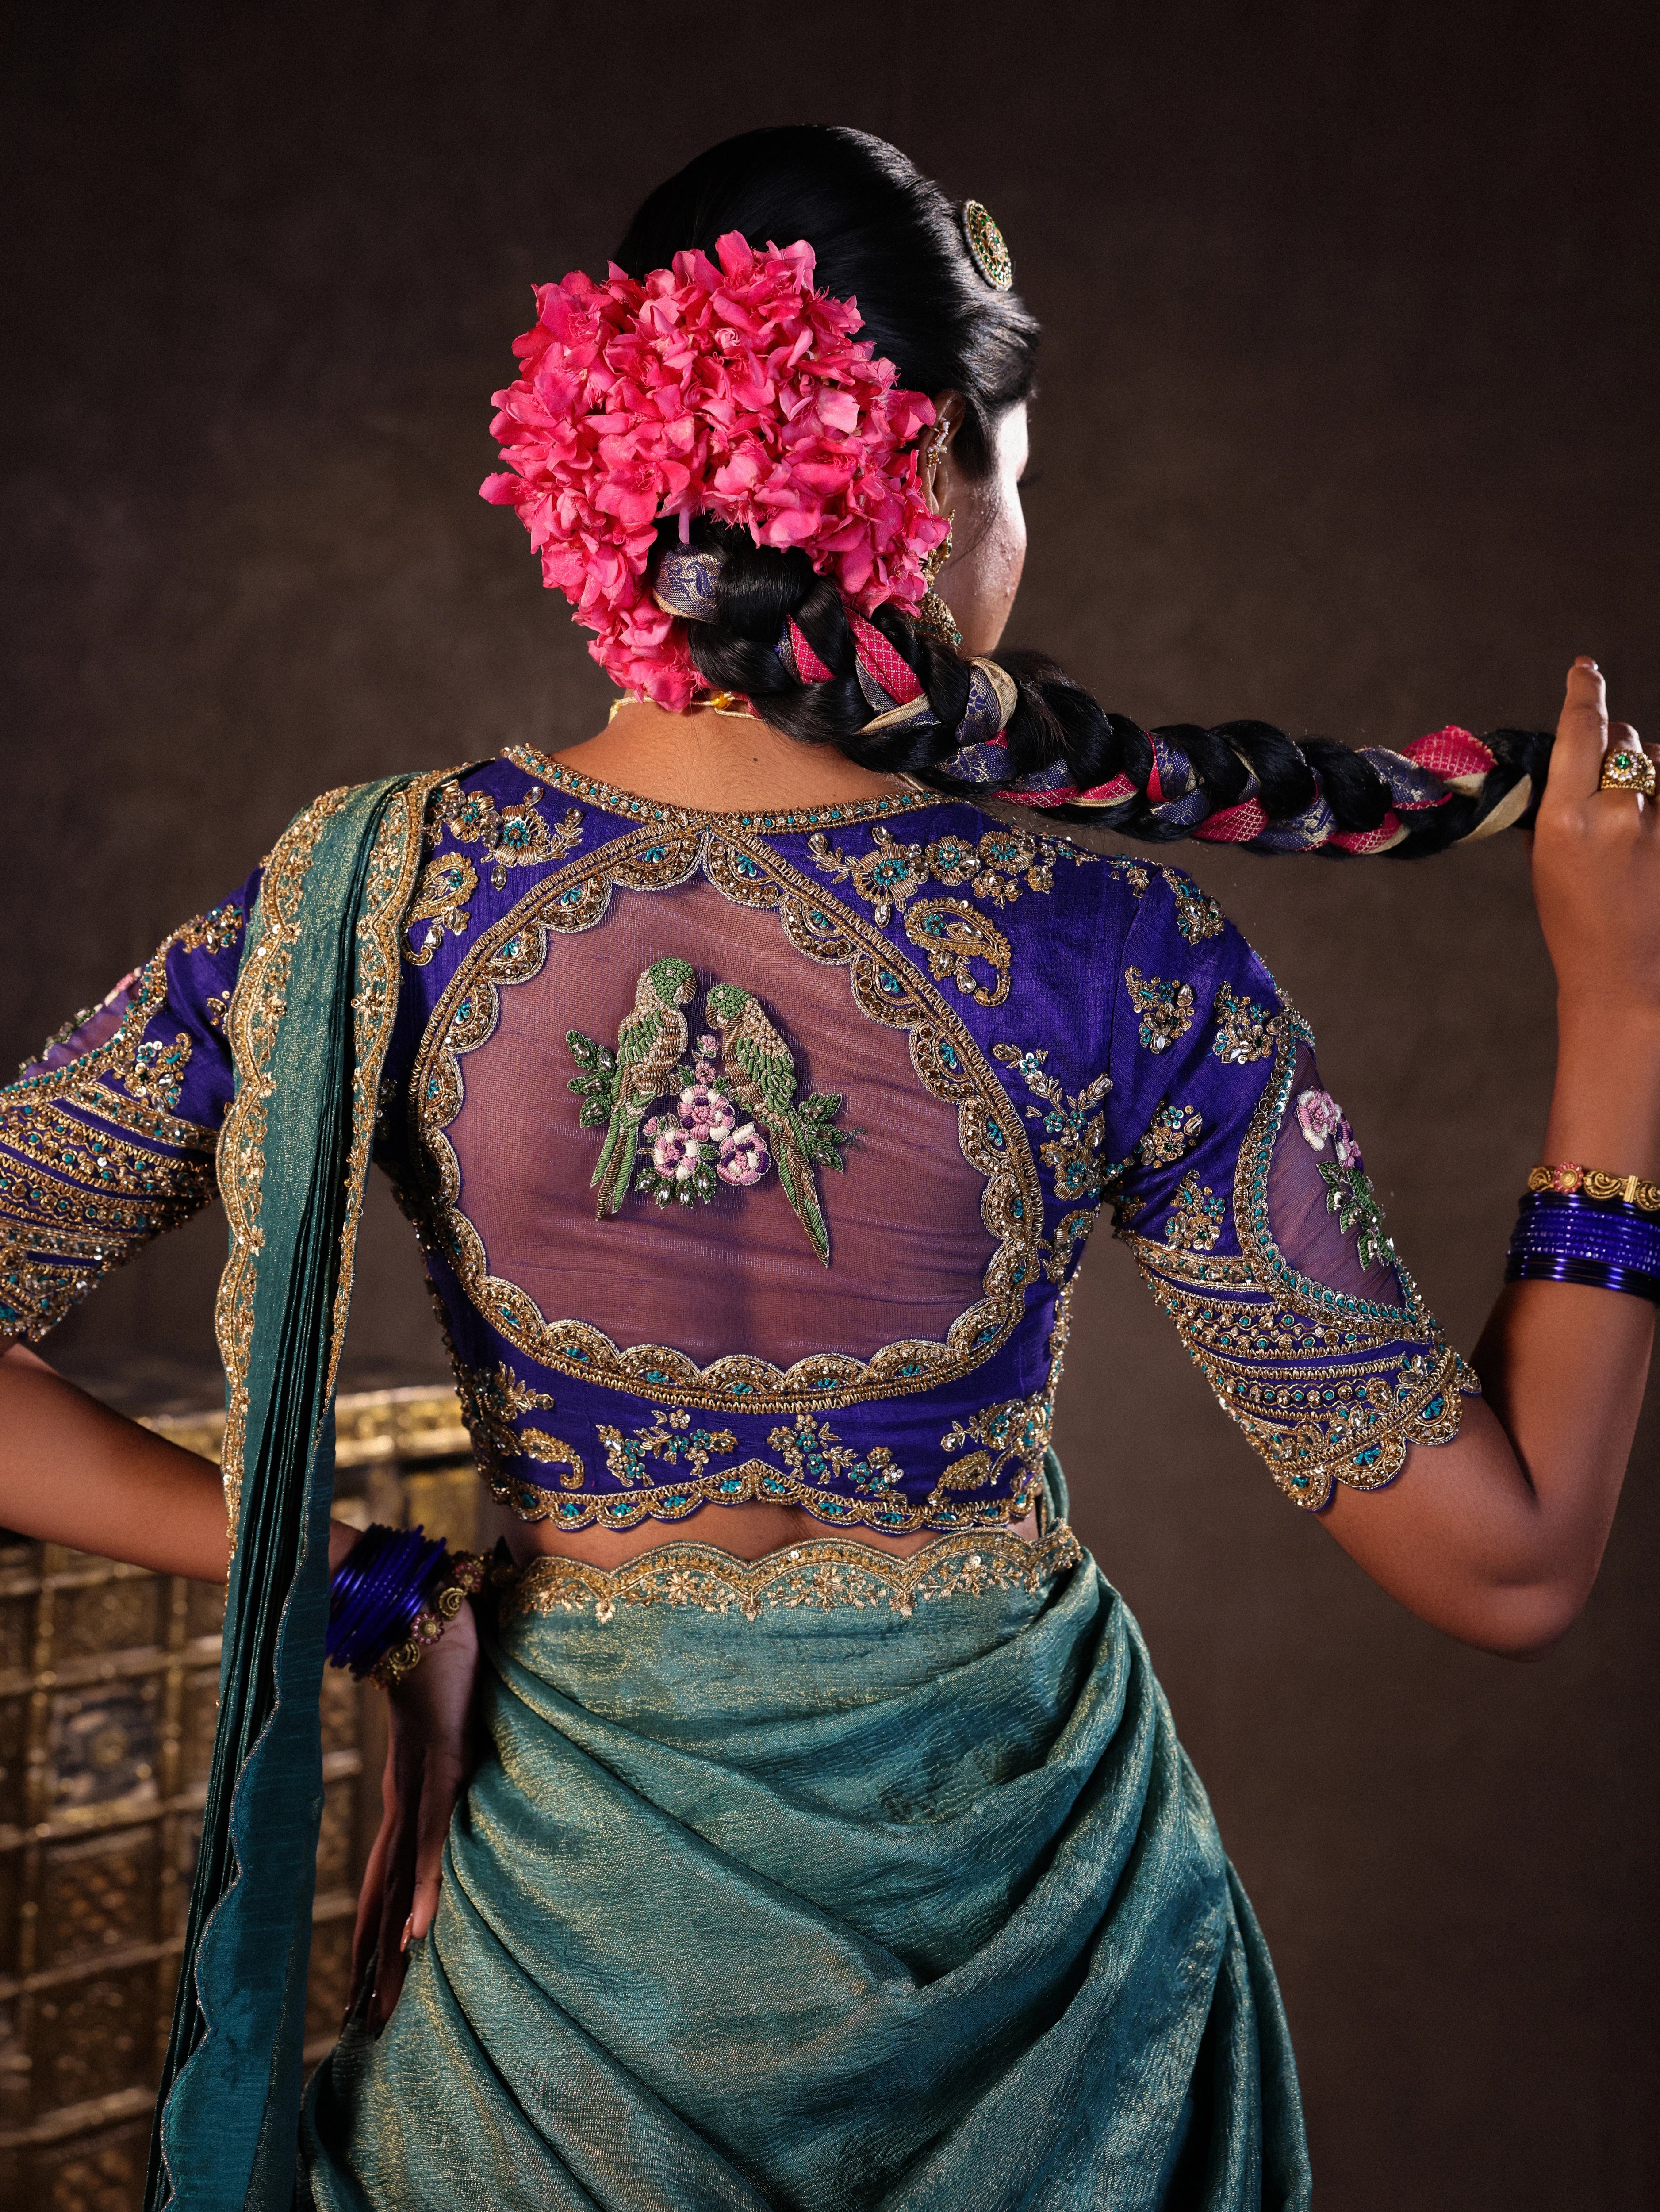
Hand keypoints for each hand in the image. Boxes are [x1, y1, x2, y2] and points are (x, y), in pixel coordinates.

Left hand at [346, 1596, 479, 2033]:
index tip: (369, 1976)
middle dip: (375, 1955)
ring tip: (384, 1998)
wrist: (426, 1599)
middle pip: (385, 1885)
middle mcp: (407, 1792)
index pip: (389, 1864)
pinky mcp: (440, 1760)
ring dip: (392, 1939)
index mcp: (410, 1784)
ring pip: (401, 1872)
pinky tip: (416, 1928)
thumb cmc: (444, 1641)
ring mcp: (421, 1779)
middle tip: (366, 2021)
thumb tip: (480, 1736)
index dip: (378, 1920)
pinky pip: (433, 1832)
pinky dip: (423, 1882)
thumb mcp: (458, 1704)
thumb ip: (466, 1727)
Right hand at [1532, 659, 1659, 1025]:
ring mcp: (1659, 825)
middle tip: (1608, 785)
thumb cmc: (1578, 925)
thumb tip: (1568, 766)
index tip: (1585, 668)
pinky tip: (1651, 832)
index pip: (1581, 728)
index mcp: (1567, 818)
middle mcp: (1616, 813)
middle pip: (1624, 740)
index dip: (1584, 690)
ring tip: (1636, 823)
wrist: (1626, 977)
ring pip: (1657, 762)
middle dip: (1616, 749)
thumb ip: (1557, 809)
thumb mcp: (1548, 863)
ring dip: (1648, 775)